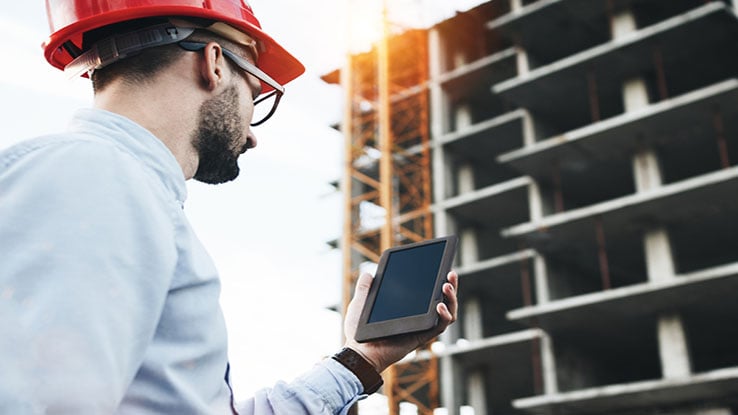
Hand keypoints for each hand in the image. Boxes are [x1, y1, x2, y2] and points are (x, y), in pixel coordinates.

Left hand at [342, 270, 458, 372]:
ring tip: (446, 286)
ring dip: (452, 299)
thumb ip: (364, 288)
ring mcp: (421, 326)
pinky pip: (439, 327)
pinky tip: (439, 306)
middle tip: (450, 273)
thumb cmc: (358, 331)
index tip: (442, 266)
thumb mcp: (360, 302)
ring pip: (447, 313)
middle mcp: (417, 317)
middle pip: (443, 300)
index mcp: (407, 307)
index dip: (438, 280)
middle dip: (451, 286)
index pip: (428, 292)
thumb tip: (368, 273)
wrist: (358, 350)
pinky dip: (444, 316)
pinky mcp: (422, 336)